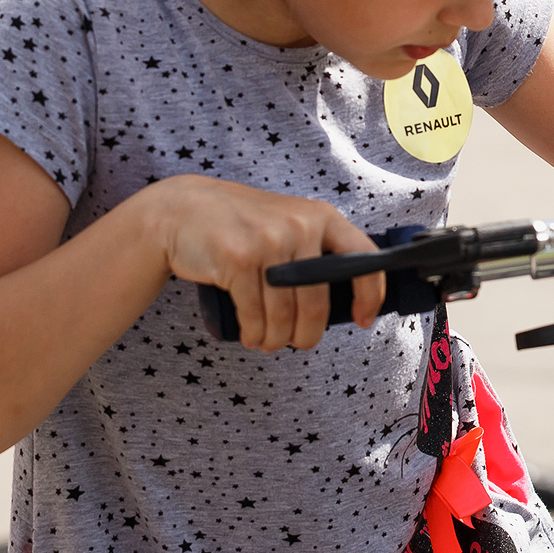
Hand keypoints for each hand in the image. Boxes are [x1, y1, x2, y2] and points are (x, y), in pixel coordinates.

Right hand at [143, 176, 384, 350]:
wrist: (183, 209)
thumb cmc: (243, 226)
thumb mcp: (288, 223)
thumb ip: (316, 249)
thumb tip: (345, 300)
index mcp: (322, 216)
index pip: (362, 259)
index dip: (369, 295)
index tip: (363, 320)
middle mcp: (300, 225)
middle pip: (317, 303)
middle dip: (308, 334)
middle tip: (298, 343)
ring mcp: (269, 241)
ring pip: (284, 315)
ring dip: (277, 340)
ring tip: (269, 342)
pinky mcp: (238, 259)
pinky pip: (255, 315)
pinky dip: (255, 334)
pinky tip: (253, 336)